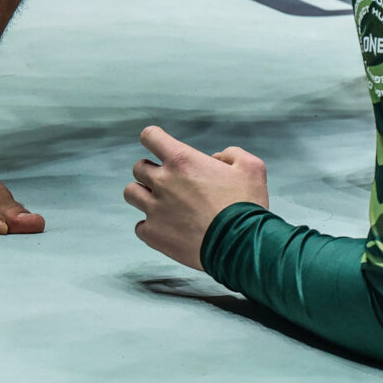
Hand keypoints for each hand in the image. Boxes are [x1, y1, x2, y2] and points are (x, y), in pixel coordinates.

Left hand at [125, 126, 268, 270]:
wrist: (239, 246)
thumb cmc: (246, 205)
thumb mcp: (251, 167)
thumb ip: (231, 154)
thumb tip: (216, 159)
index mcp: (182, 160)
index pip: (150, 137)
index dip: (154, 139)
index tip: (159, 146)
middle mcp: (163, 181)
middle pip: (139, 167)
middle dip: (152, 171)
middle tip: (169, 182)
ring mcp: (154, 209)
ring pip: (131, 193)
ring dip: (143, 194)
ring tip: (160, 203)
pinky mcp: (153, 234)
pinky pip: (139, 226)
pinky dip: (150, 226)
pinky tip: (166, 228)